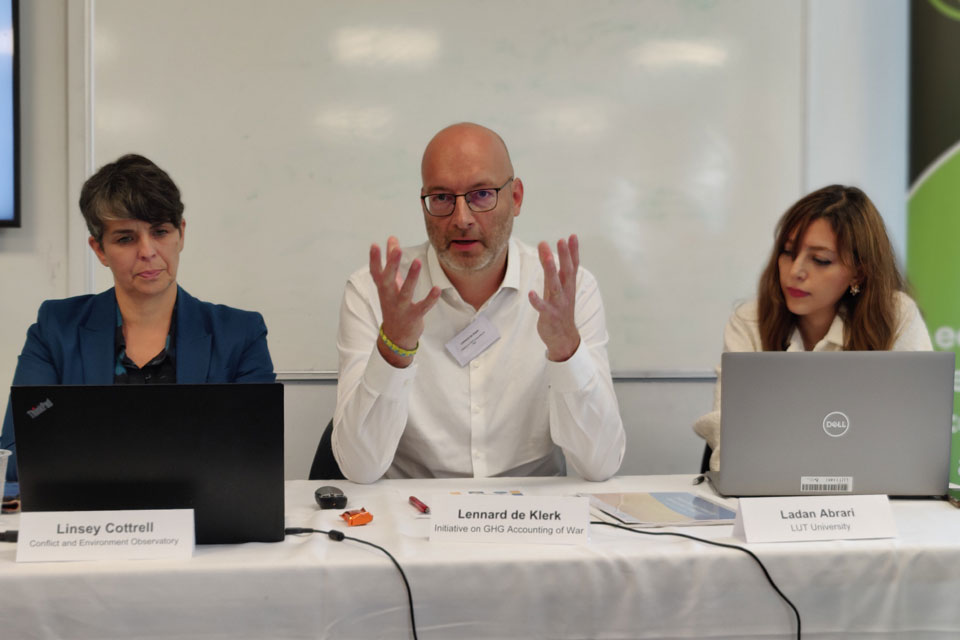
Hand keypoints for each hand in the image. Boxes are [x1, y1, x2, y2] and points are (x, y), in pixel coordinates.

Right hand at [370, 237, 440, 366]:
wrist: (396, 336)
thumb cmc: (393, 304)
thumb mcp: (390, 284)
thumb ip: (391, 262)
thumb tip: (392, 239)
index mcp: (383, 289)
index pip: (376, 273)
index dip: (375, 260)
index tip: (375, 245)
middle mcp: (389, 297)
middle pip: (388, 280)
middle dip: (391, 265)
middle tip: (396, 249)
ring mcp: (401, 308)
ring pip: (405, 292)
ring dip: (411, 277)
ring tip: (417, 262)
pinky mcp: (414, 316)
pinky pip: (422, 307)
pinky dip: (429, 298)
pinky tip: (437, 288)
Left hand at [528, 234, 580, 361]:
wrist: (564, 339)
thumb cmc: (560, 309)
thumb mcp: (557, 288)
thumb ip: (550, 269)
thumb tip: (545, 248)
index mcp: (568, 286)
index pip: (573, 266)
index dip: (573, 252)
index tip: (572, 236)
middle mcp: (565, 293)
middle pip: (566, 272)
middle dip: (564, 256)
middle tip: (561, 240)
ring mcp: (558, 304)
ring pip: (555, 286)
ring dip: (550, 271)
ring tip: (546, 257)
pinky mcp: (550, 316)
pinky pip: (543, 308)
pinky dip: (537, 300)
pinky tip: (530, 293)